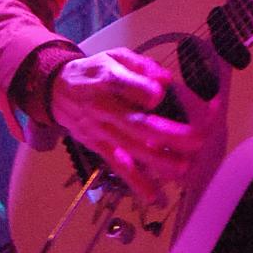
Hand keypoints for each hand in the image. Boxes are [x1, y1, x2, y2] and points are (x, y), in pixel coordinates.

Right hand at [49, 48, 216, 203]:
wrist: (56, 90)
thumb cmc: (94, 71)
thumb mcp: (114, 57)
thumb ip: (141, 66)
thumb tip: (165, 80)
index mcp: (106, 79)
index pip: (120, 84)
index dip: (140, 91)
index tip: (160, 95)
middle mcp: (102, 107)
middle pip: (135, 122)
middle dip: (168, 133)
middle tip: (197, 138)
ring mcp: (100, 130)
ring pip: (131, 147)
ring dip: (158, 160)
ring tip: (184, 166)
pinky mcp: (98, 146)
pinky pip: (118, 165)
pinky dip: (135, 181)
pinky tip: (153, 195)